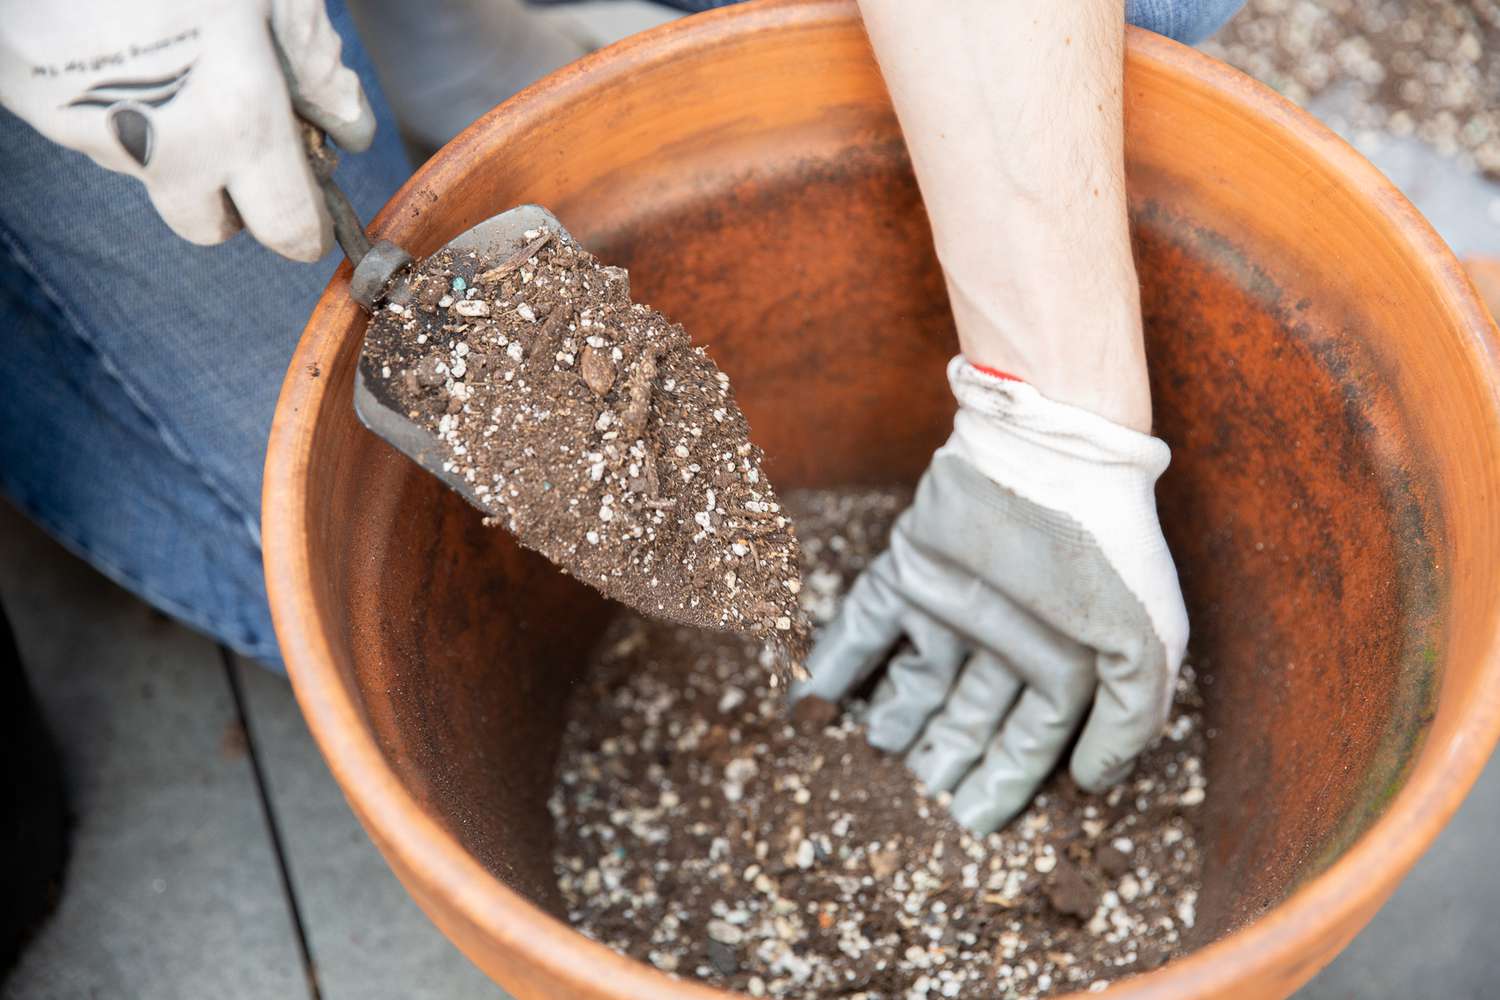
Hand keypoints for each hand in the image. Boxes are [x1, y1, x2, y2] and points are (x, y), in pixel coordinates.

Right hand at [0, 0, 373, 261]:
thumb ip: (315, 64)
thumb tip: (349, 129)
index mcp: (237, 119)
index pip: (287, 229)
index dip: (306, 229)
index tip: (312, 213)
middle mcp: (163, 146)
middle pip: (208, 226)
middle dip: (233, 201)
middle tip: (242, 144)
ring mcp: (88, 131)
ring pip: (148, 173)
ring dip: (171, 144)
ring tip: (175, 64)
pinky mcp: (33, 104)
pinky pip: (92, 127)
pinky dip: (116, 103)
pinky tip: (121, 45)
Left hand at [793, 358, 1187, 833]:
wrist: (1050, 455)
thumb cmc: (1105, 553)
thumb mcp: (1143, 646)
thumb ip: (1128, 720)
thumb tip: (1093, 783)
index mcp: (1063, 659)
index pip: (1027, 736)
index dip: (1003, 778)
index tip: (973, 821)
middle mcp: (1004, 637)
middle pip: (968, 713)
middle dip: (946, 755)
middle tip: (919, 796)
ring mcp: (953, 602)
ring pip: (917, 676)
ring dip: (895, 717)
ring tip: (876, 751)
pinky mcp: (907, 568)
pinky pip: (864, 625)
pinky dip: (839, 661)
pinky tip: (817, 700)